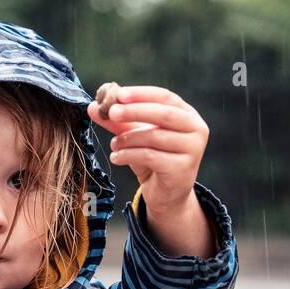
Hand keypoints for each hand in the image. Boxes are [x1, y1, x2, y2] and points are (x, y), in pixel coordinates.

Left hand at [88, 85, 215, 257]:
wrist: (167, 194)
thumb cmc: (154, 159)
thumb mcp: (135, 136)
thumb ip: (118, 121)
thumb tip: (93, 106)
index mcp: (187, 115)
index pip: (165, 97)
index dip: (141, 94)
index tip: (118, 94)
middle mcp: (196, 129)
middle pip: (164, 114)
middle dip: (134, 111)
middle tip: (111, 112)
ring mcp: (193, 150)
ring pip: (154, 136)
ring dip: (128, 138)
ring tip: (113, 144)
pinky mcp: (182, 169)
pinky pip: (150, 156)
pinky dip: (129, 154)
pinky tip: (116, 157)